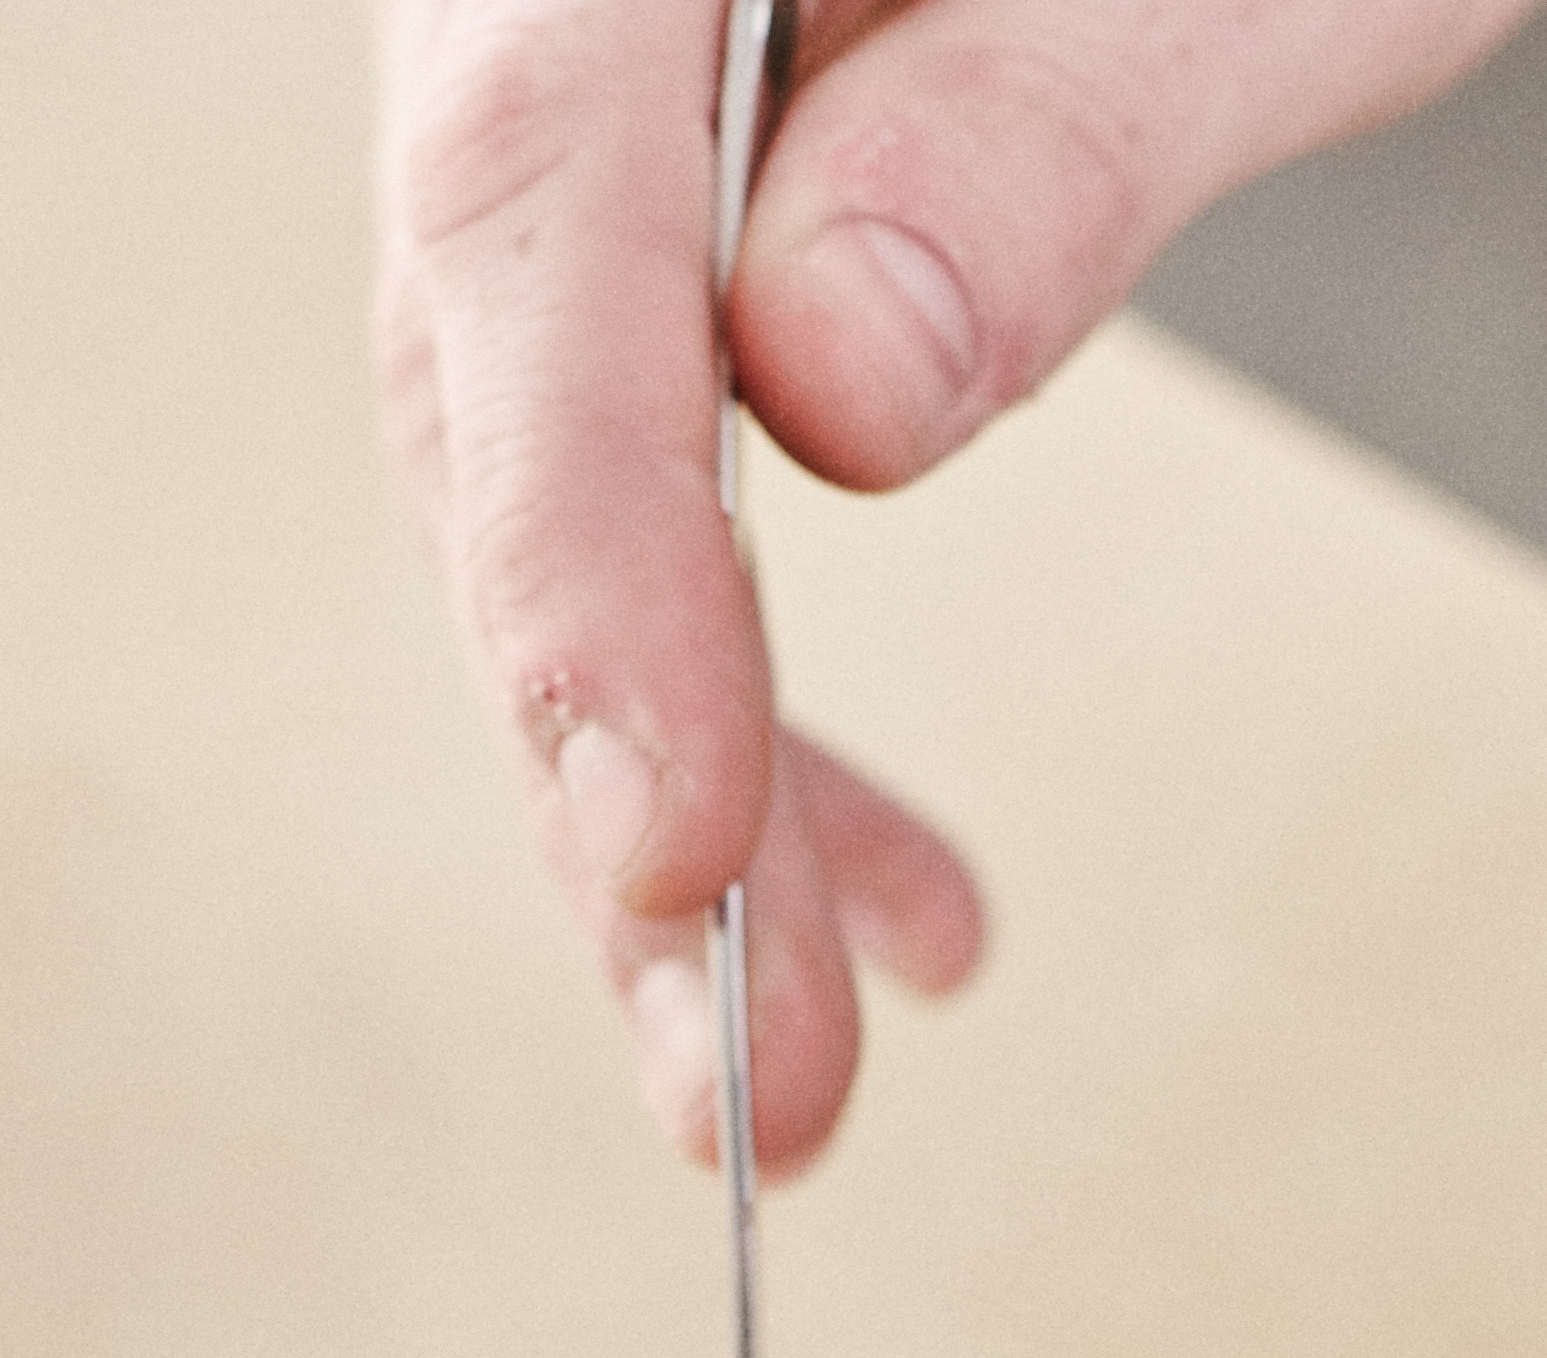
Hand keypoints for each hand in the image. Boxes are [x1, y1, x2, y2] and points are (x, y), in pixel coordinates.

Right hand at [372, 0, 1526, 1166]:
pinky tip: (898, 905)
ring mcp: (612, 94)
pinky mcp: (705, 199)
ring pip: (565, 478)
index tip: (674, 824)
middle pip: (502, 378)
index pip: (531, 190)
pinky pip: (670, 466)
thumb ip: (1044, 104)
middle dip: (617, 761)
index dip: (582, 542)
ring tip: (799, 1066)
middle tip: (751, 1070)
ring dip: (682, 803)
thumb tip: (827, 379)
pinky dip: (768, 711)